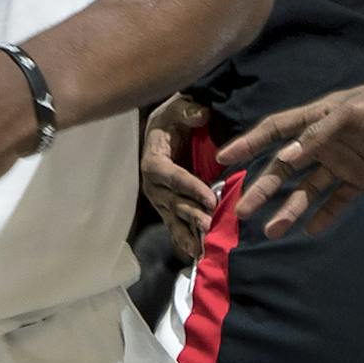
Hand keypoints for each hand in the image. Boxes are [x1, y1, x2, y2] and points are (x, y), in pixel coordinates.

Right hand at [142, 95, 216, 259]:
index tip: (210, 198)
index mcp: (153, 160)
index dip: (190, 187)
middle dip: (192, 214)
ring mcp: (159, 199)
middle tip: (211, 225)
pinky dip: (184, 240)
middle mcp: (153, 184)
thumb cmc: (172, 118)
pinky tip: (195, 255)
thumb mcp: (178, 107)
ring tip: (203, 247)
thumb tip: (201, 115)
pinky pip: (174, 225)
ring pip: (174, 217)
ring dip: (189, 232)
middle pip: (173, 201)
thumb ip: (188, 110)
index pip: (171, 176)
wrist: (163, 129)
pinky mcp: (167, 207)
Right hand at [219, 78, 363, 237]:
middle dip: (264, 188)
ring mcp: (342, 162)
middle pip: (285, 168)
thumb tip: (284, 158)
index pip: (275, 131)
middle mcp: (323, 142)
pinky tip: (309, 229)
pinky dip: (323, 214)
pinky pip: (337, 200)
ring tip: (273, 230)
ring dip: (290, 208)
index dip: (249, 144)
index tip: (223, 160)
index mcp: (317, 118)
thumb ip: (319, 134)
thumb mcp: (353, 112)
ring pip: (307, 189)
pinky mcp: (362, 179)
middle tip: (243, 212)